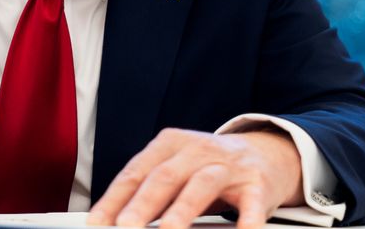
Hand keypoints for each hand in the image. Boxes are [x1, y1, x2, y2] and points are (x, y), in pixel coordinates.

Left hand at [88, 128, 302, 228]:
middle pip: (165, 176)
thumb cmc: (210, 166)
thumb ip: (150, 190)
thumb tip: (115, 220)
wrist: (267, 152)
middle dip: (142, 204)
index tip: (97, 222)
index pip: (137, 171)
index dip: (115, 198)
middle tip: (124, 227)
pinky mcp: (258, 184)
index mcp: (171, 144)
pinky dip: (245, 221)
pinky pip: (251, 203)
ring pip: (202, 184)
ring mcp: (229, 165)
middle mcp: (199, 149)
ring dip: (182, 209)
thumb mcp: (178, 168)